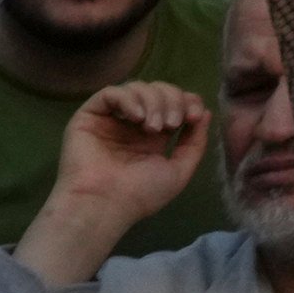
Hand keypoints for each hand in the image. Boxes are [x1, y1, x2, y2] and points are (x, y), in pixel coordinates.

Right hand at [32, 81, 208, 255]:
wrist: (104, 205)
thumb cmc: (139, 195)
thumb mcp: (179, 171)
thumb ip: (195, 143)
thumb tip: (205, 113)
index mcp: (151, 137)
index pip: (173, 103)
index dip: (188, 101)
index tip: (194, 117)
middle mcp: (130, 125)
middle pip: (158, 91)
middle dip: (172, 101)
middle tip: (170, 125)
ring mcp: (109, 120)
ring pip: (137, 88)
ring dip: (153, 101)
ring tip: (152, 127)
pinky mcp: (88, 117)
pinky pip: (111, 92)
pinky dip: (129, 99)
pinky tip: (136, 118)